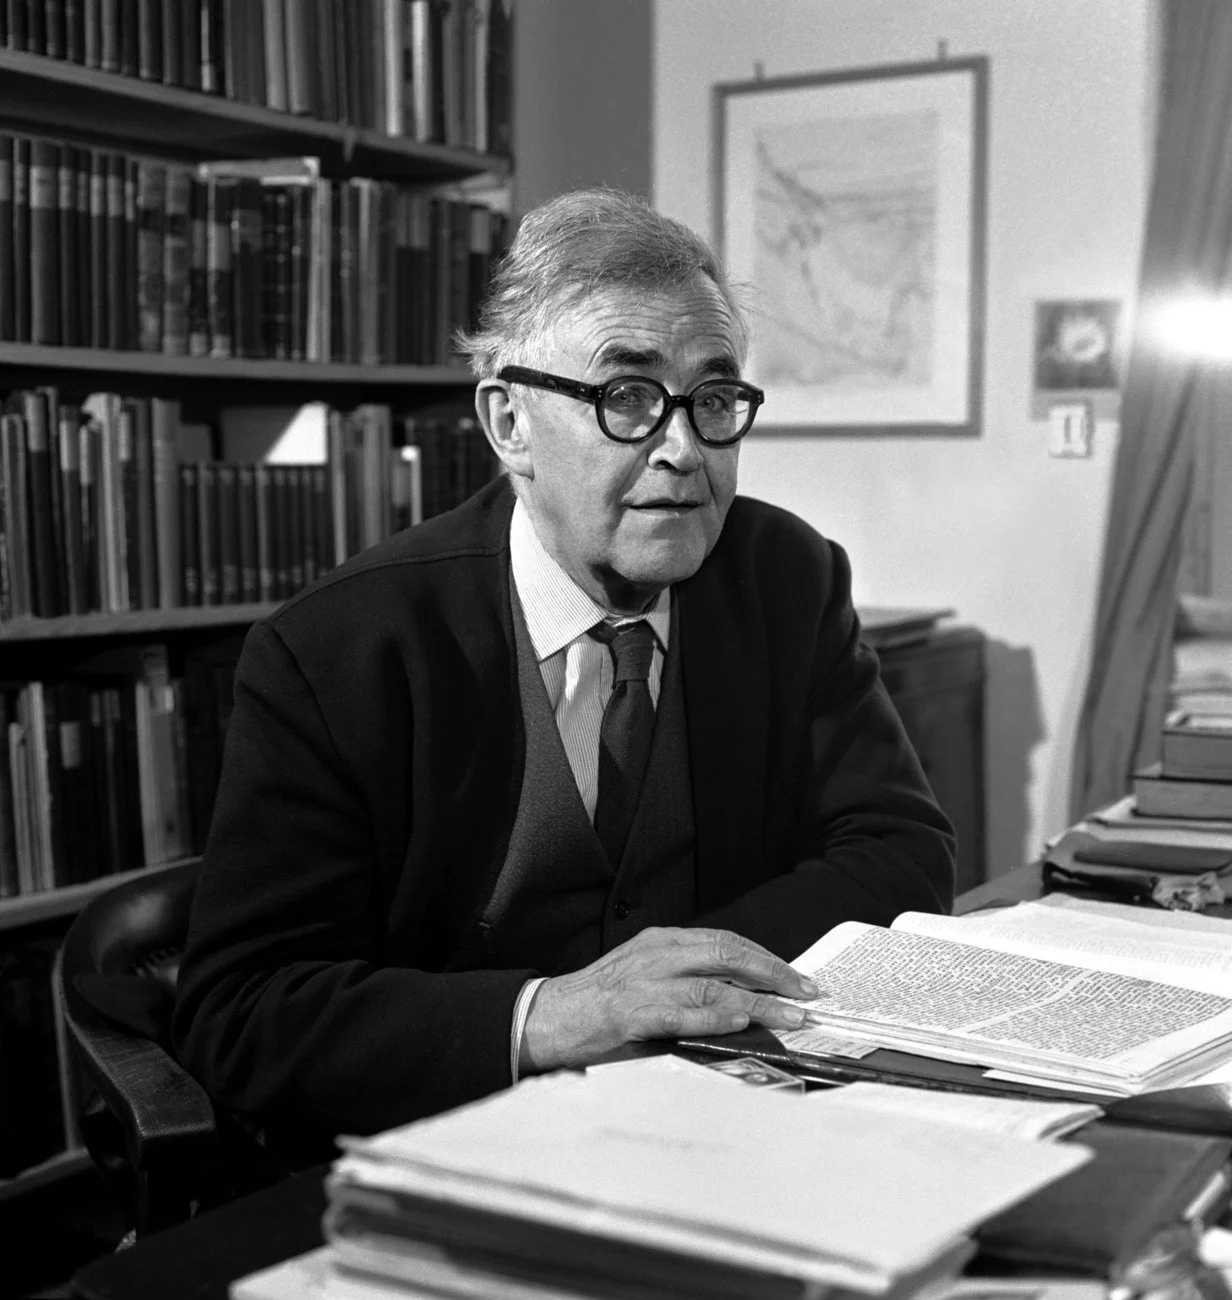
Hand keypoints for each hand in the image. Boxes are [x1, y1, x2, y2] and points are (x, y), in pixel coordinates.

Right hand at [520, 926, 817, 1072]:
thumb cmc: (597, 1002)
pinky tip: (740, 1020)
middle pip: (728, 954)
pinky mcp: (632, 1013)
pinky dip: (715, 1015)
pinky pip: (682, 1012)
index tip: (795, 977)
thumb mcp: (644, 976)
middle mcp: (657, 954)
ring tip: (791, 1015)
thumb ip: (685, 982)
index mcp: (662, 942)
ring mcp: (645, 983)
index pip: (726, 941)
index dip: (765, 958)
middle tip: (807, 992)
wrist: (546, 1017)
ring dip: (759, 1000)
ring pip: (714, 984)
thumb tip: (739, 1003)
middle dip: (774, 973)